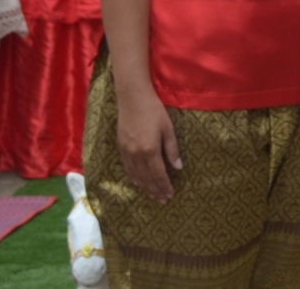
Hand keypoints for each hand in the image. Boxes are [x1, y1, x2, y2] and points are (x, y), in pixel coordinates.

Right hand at [114, 82, 180, 202]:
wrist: (132, 99)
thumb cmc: (154, 111)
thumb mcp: (168, 129)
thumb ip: (172, 150)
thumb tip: (178, 168)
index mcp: (150, 150)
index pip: (158, 175)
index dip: (164, 186)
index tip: (170, 195)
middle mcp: (136, 155)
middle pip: (147, 178)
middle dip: (156, 190)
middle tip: (163, 200)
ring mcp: (127, 152)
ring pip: (136, 175)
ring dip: (145, 187)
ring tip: (153, 195)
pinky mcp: (121, 148)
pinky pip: (128, 168)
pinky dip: (134, 178)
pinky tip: (139, 183)